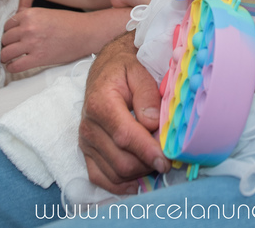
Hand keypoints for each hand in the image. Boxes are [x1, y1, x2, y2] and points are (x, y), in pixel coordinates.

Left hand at [2, 8, 91, 72]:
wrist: (86, 33)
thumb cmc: (69, 23)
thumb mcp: (46, 14)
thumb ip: (30, 19)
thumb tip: (15, 29)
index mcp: (30, 14)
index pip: (7, 25)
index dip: (9, 33)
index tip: (11, 38)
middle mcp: (28, 28)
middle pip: (4, 39)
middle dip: (6, 45)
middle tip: (11, 49)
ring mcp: (32, 43)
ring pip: (6, 53)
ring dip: (6, 57)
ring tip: (10, 59)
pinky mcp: (38, 58)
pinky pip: (15, 66)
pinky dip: (11, 68)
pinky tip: (14, 67)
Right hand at [78, 35, 169, 192]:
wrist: (105, 69)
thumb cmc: (124, 69)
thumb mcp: (139, 72)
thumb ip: (147, 95)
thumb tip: (152, 123)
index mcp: (101, 103)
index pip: (124, 135)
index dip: (147, 151)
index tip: (166, 160)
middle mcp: (89, 126)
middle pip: (121, 160)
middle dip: (147, 164)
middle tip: (168, 157)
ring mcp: (86, 142)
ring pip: (114, 173)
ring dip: (139, 173)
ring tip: (155, 161)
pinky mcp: (86, 152)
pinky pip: (99, 178)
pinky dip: (120, 184)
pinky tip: (137, 180)